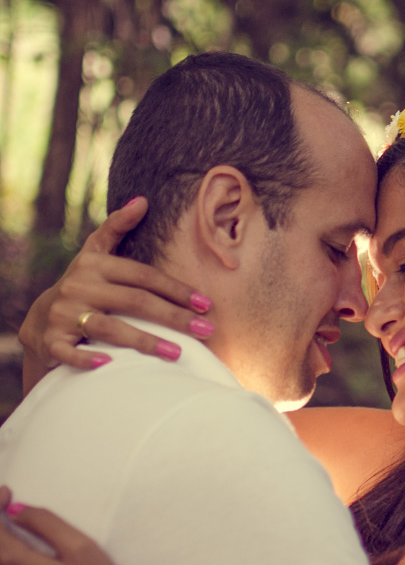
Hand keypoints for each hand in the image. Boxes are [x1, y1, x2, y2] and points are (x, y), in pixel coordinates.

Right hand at [18, 197, 212, 379]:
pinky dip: (87, 358)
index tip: (205, 303)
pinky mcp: (52, 341)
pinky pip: (69, 352)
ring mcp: (64, 315)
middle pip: (134, 302)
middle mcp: (79, 287)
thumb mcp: (94, 253)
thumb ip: (117, 226)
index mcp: (94, 264)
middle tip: (205, 330)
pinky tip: (110, 364)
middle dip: (173, 317)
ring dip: (145, 341)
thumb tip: (142, 200)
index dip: (175, 289)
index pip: (143, 276)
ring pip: (109, 328)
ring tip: (178, 353)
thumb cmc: (83, 284)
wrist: (40, 320)